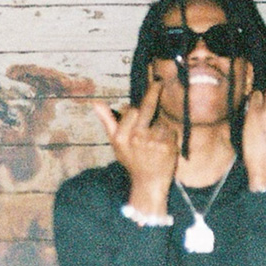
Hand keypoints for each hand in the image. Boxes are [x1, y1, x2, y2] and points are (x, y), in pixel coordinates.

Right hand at [92, 81, 177, 213]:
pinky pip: (170, 130)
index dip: (137, 108)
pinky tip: (165, 143)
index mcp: (121, 136)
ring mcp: (152, 142)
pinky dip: (170, 134)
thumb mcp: (116, 142)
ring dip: (161, 124)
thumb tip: (95, 103)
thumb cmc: (132, 160)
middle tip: (158, 82)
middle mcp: (135, 138)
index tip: (141, 103)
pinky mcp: (167, 146)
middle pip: (146, 108)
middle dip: (153, 93)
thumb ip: (107, 121)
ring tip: (157, 138)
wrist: (149, 182)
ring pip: (160, 120)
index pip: (132, 111)